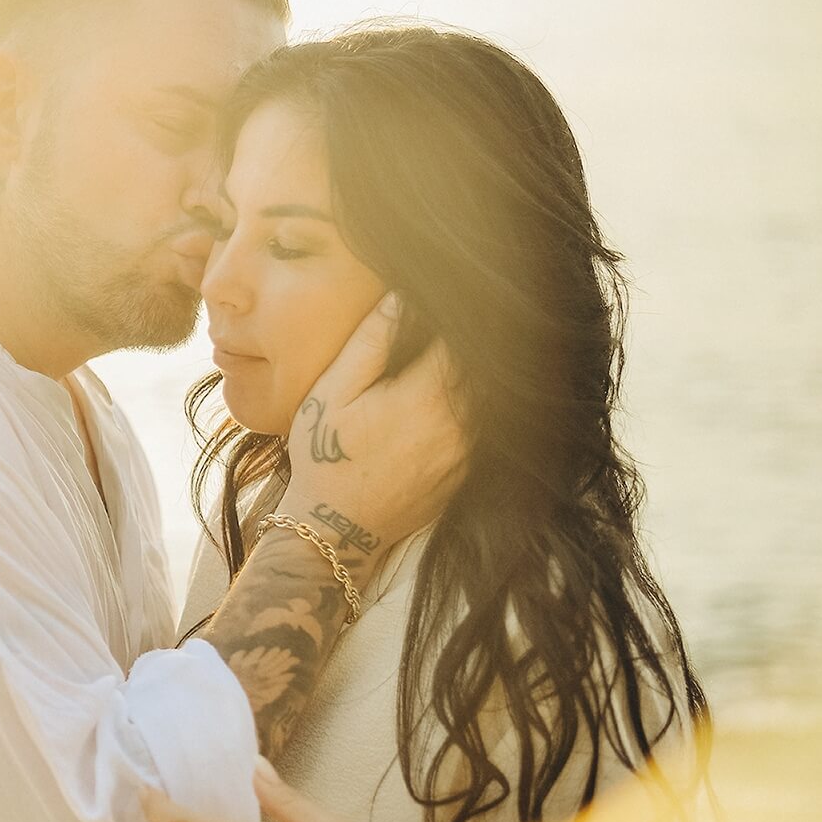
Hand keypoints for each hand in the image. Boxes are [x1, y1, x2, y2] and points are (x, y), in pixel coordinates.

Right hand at [279, 292, 465, 566]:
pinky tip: (460, 392)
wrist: (338, 528)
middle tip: (472, 308)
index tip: (454, 293)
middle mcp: (461, 424)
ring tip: (473, 343)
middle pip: (490, 364)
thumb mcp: (333, 392)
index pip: (466, 338)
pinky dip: (483, 404)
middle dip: (481, 335)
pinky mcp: (470, 470)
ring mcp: (471, 451)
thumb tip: (401, 296)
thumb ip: (370, 342)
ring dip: (485, 370)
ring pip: (495, 396)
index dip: (464, 311)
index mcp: (427, 396)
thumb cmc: (326, 456)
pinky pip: (489, 426)